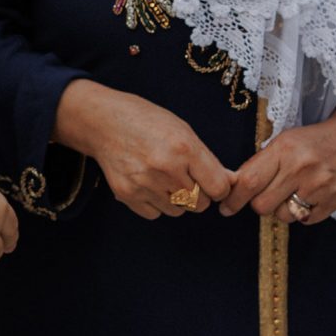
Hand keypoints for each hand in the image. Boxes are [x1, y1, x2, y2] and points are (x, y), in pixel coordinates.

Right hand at [53, 78, 232, 220]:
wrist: (103, 122)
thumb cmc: (148, 121)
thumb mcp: (183, 130)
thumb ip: (207, 159)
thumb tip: (232, 184)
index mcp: (184, 147)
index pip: (218, 188)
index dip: (219, 187)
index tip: (212, 182)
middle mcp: (165, 168)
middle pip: (200, 203)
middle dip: (199, 194)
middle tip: (187, 178)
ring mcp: (144, 183)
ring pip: (178, 211)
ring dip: (177, 200)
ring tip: (164, 177)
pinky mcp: (127, 194)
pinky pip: (155, 214)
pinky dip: (156, 204)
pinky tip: (148, 183)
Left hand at [222, 105, 335, 225]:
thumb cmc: (316, 141)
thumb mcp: (286, 141)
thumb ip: (262, 163)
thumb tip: (235, 187)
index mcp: (284, 149)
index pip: (248, 182)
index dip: (233, 199)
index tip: (226, 207)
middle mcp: (301, 169)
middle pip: (262, 205)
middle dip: (259, 203)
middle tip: (268, 194)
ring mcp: (319, 187)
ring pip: (283, 216)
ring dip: (282, 209)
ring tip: (294, 191)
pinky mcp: (334, 202)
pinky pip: (305, 220)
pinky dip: (303, 213)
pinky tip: (311, 195)